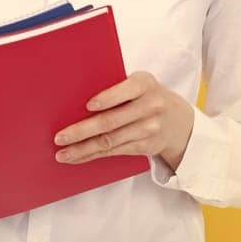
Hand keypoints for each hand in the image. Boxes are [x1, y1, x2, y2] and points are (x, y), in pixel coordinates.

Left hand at [52, 71, 194, 169]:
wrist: (180, 121)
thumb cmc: (147, 96)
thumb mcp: (139, 84)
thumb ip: (116, 87)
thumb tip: (74, 97)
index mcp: (145, 84)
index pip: (125, 90)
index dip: (107, 99)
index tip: (88, 106)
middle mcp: (150, 106)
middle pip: (111, 121)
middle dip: (82, 131)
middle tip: (60, 137)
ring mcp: (149, 129)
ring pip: (110, 141)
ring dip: (83, 149)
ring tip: (62, 153)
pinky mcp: (145, 147)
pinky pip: (114, 152)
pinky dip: (93, 155)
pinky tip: (77, 157)